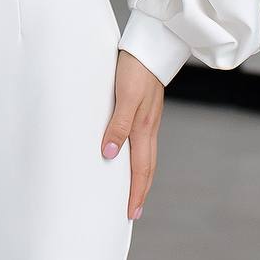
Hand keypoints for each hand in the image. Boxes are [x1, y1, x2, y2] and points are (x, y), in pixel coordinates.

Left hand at [100, 50, 163, 219]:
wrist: (151, 46)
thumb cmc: (135, 68)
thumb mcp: (124, 96)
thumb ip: (117, 125)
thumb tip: (109, 154)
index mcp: (143, 128)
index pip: (141, 169)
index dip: (136, 192)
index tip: (131, 213)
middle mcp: (148, 127)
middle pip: (147, 167)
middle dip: (140, 191)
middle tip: (133, 212)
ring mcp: (150, 119)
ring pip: (147, 155)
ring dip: (141, 176)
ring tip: (134, 190)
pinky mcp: (147, 110)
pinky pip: (144, 142)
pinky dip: (140, 157)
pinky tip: (132, 156)